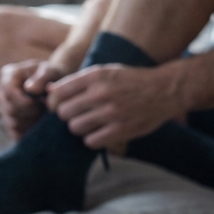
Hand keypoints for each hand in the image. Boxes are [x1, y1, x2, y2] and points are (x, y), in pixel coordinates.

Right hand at [0, 59, 63, 139]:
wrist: (55, 82)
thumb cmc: (53, 74)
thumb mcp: (51, 71)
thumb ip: (42, 79)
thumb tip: (30, 89)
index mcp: (8, 76)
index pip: (9, 93)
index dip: (26, 101)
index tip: (42, 102)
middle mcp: (1, 92)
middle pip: (10, 110)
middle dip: (31, 113)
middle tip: (46, 109)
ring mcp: (3, 108)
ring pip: (12, 124)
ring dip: (32, 123)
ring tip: (44, 114)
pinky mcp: (8, 121)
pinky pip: (14, 133)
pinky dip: (29, 131)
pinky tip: (39, 124)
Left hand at [45, 63, 182, 148]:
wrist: (164, 90)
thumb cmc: (130, 80)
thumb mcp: (105, 71)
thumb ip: (78, 81)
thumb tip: (49, 91)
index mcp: (95, 76)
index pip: (59, 93)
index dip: (54, 102)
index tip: (59, 106)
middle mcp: (101, 93)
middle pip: (64, 113)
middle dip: (67, 116)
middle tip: (77, 115)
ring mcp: (111, 113)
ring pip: (75, 128)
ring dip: (79, 128)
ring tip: (90, 123)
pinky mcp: (121, 130)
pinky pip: (91, 141)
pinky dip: (92, 139)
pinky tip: (99, 132)